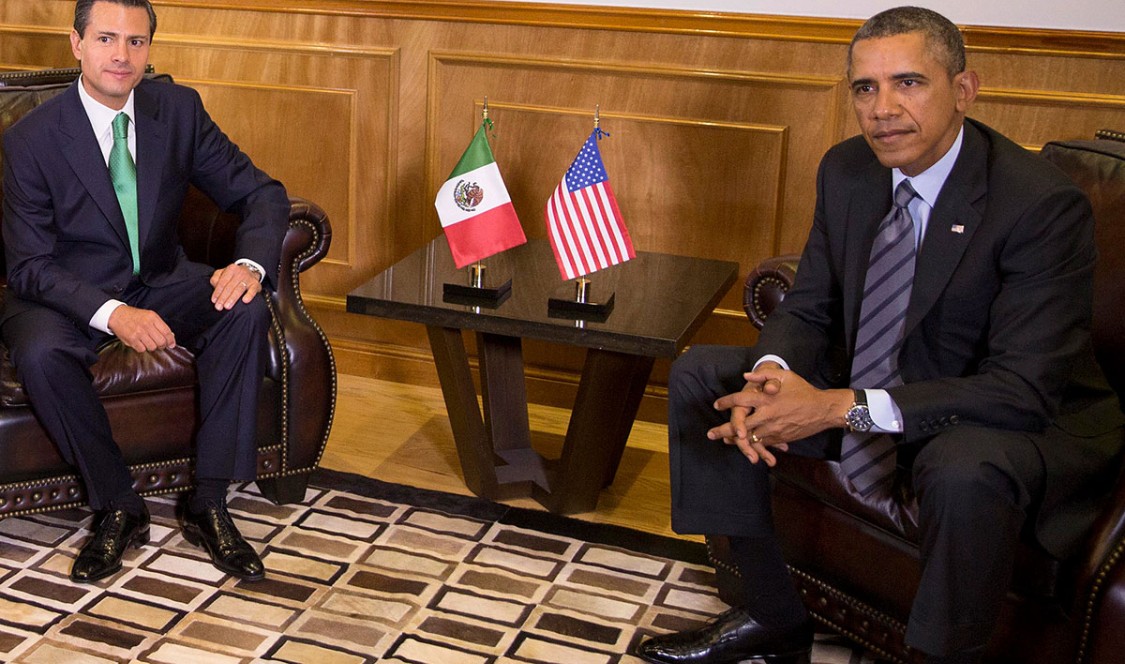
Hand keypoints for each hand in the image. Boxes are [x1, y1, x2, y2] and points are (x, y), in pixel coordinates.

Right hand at [108, 305, 175, 351]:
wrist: (117, 315)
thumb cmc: (135, 316)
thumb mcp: (150, 316)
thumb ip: (160, 326)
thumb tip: (171, 337)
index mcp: (153, 318)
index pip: (167, 332)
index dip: (171, 340)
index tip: (171, 344)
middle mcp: (146, 325)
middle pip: (161, 342)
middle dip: (162, 345)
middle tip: (160, 345)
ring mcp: (139, 333)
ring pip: (152, 347)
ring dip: (152, 347)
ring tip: (148, 342)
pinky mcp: (131, 339)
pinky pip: (142, 349)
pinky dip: (142, 348)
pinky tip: (140, 343)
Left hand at [210, 263, 261, 310]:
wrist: (251, 271)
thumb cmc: (234, 275)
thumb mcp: (223, 273)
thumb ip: (216, 278)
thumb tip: (214, 286)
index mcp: (231, 269)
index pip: (222, 282)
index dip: (217, 292)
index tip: (214, 301)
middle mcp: (240, 273)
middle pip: (230, 287)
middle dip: (223, 298)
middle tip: (219, 307)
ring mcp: (249, 278)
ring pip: (239, 289)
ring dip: (232, 298)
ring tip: (227, 306)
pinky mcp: (256, 284)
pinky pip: (253, 290)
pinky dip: (249, 295)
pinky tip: (245, 301)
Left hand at [709, 365, 851, 464]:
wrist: (823, 409)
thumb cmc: (803, 390)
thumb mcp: (786, 376)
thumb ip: (765, 374)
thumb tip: (746, 375)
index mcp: (767, 398)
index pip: (741, 400)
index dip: (727, 402)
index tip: (717, 405)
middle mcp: (768, 415)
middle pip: (740, 424)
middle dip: (724, 429)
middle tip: (711, 433)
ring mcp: (774, 428)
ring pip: (750, 438)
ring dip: (735, 440)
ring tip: (724, 440)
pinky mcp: (781, 438)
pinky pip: (763, 443)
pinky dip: (752, 444)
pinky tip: (743, 445)